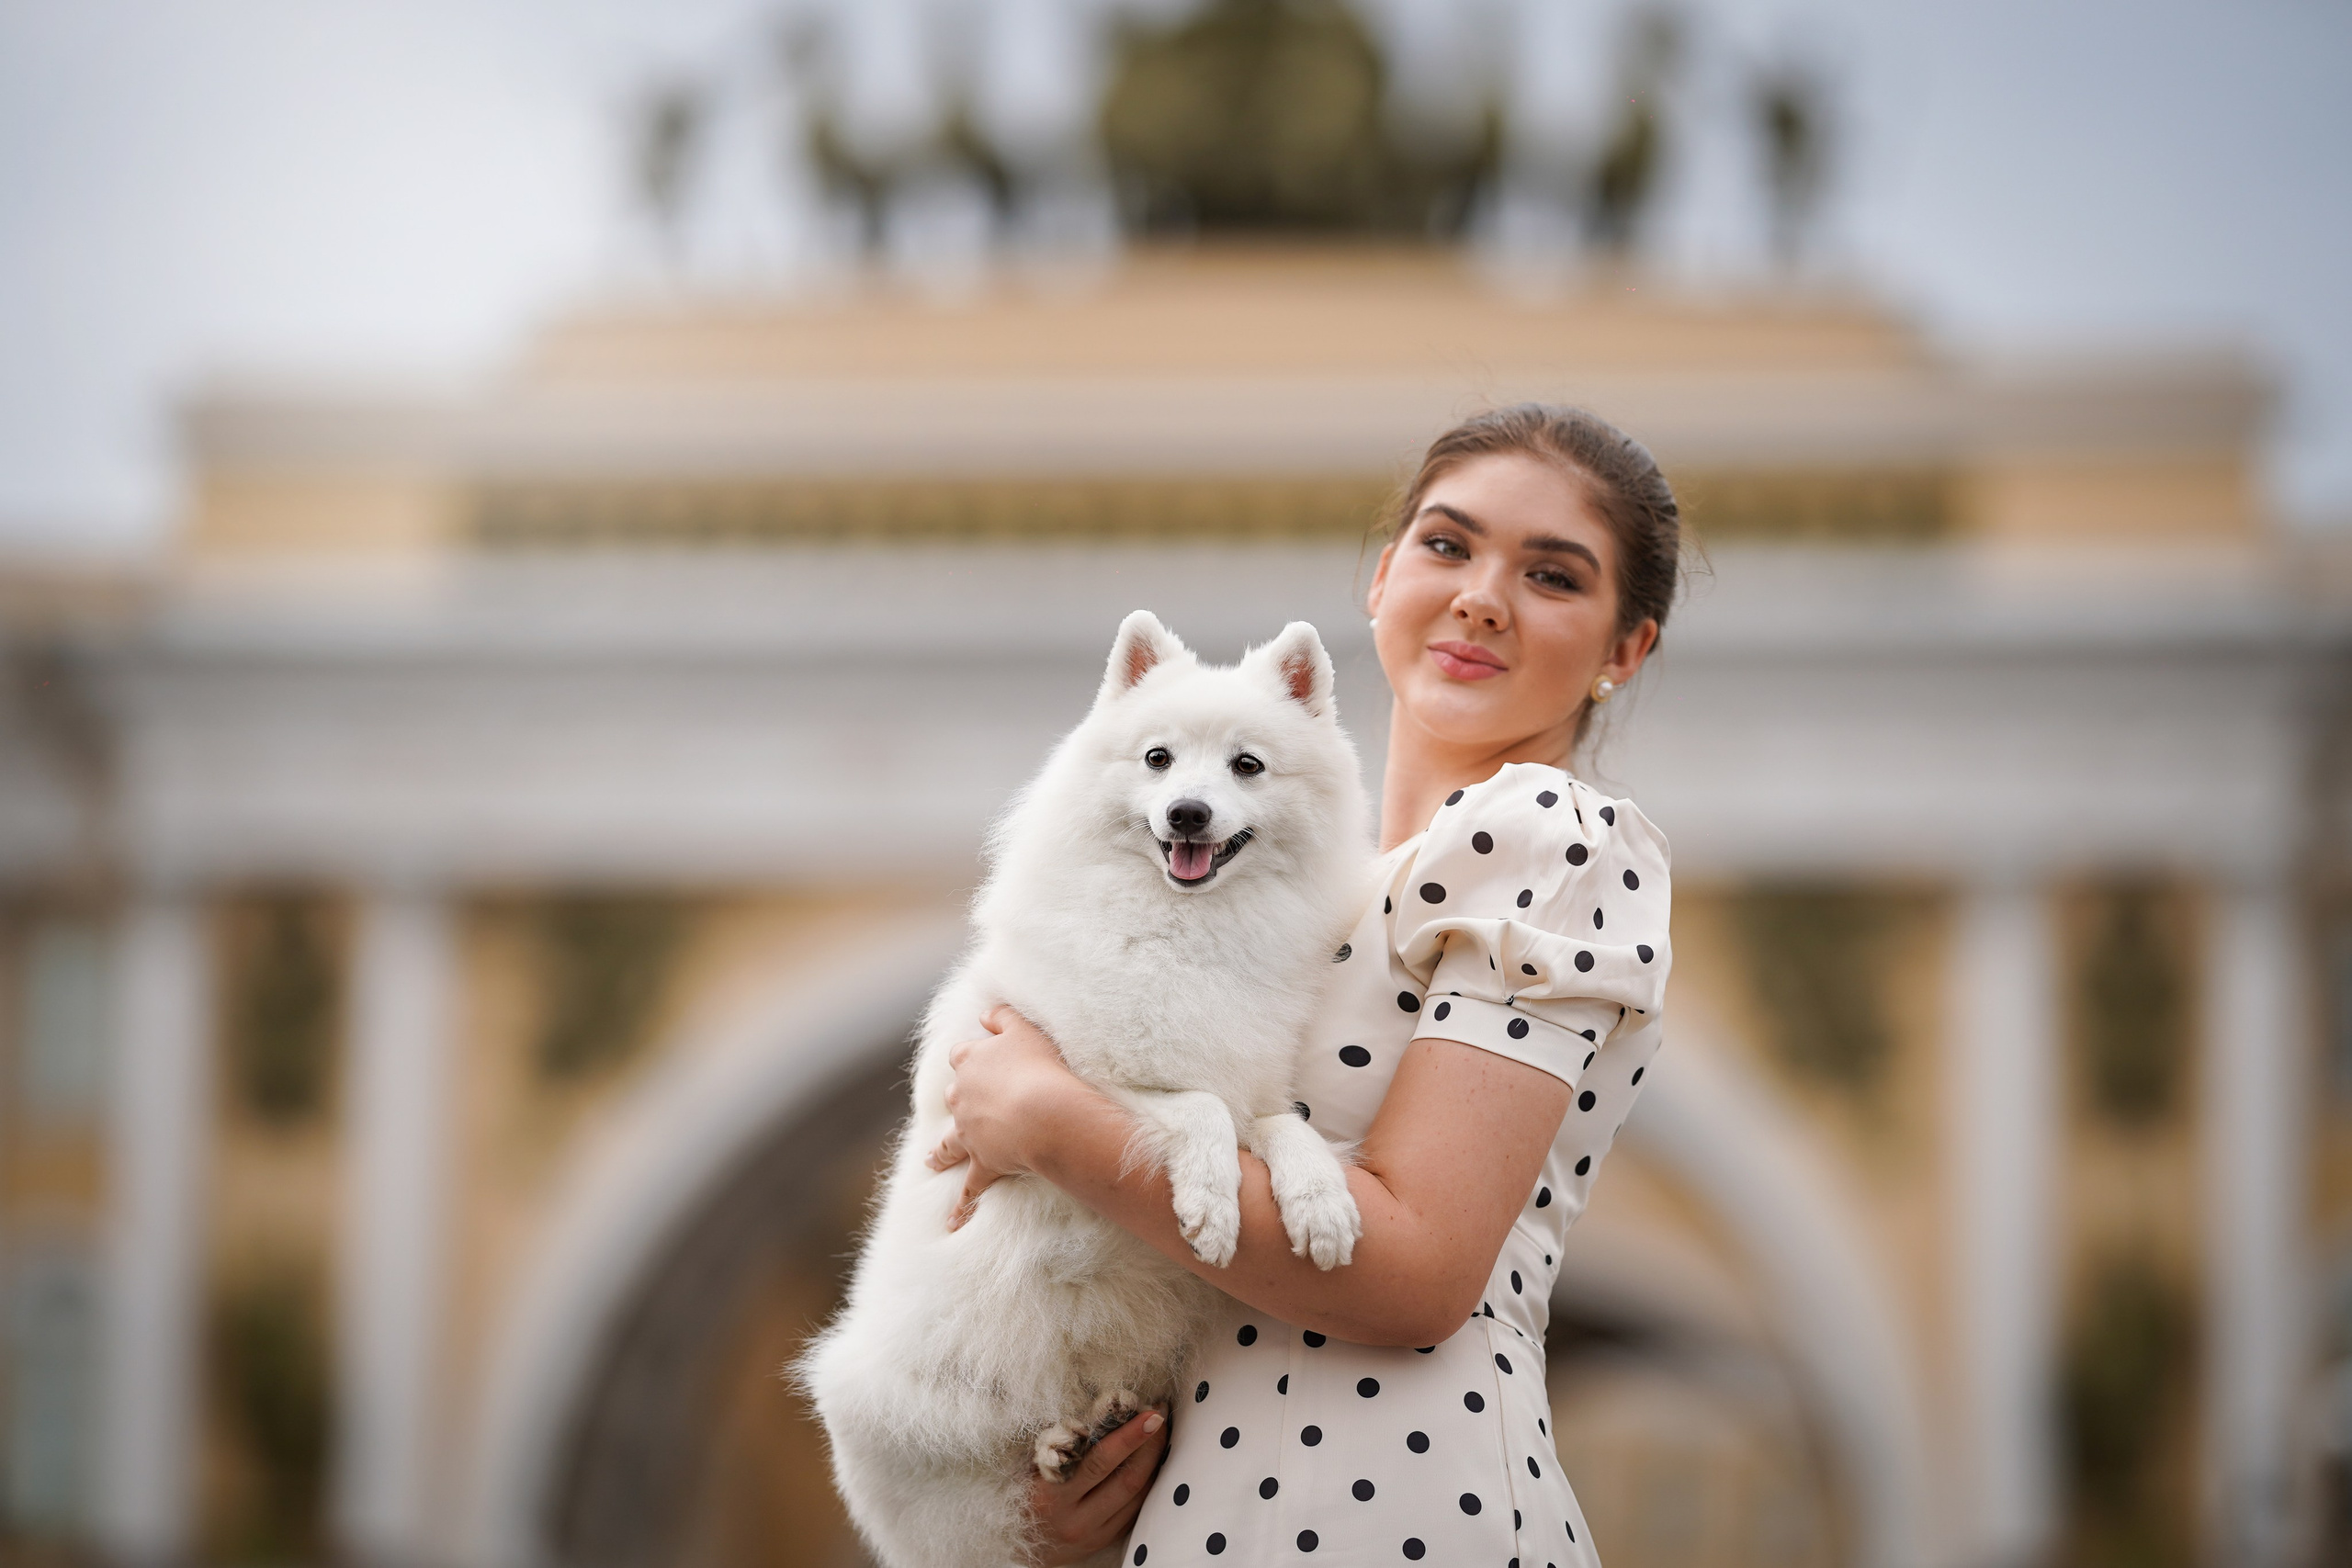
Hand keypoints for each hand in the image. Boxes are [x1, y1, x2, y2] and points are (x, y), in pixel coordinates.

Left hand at [925, 1005, 1084, 1228]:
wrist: (1043, 1112)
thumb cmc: (1039, 1066)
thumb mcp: (1024, 1028)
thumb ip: (1003, 1017)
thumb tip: (984, 1012)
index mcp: (972, 1063)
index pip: (963, 1055)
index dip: (970, 1057)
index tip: (973, 1058)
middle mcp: (963, 1097)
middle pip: (953, 1097)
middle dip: (956, 1102)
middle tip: (959, 1107)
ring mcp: (970, 1132)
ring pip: (948, 1145)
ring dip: (940, 1154)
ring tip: (931, 1162)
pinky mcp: (983, 1162)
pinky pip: (970, 1189)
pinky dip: (961, 1208)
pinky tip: (952, 1224)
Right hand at [1023, 1407, 1168, 1565]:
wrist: (1020, 1544)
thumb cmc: (1023, 1494)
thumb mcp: (1032, 1468)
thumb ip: (1062, 1445)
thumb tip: (1105, 1412)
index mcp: (1051, 1496)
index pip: (1099, 1462)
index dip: (1128, 1436)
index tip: (1148, 1413)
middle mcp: (1075, 1520)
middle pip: (1126, 1479)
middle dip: (1149, 1445)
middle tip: (1160, 1417)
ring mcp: (1093, 1534)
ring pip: (1137, 1496)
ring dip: (1154, 1462)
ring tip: (1160, 1435)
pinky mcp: (1105, 1541)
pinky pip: (1135, 1510)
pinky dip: (1147, 1483)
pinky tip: (1151, 1463)